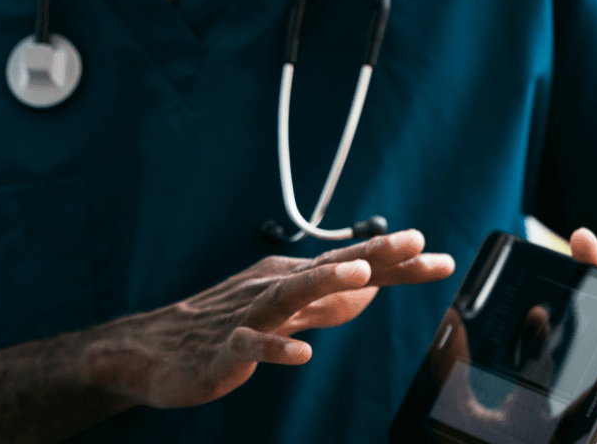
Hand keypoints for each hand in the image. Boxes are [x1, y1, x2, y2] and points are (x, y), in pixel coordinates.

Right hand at [85, 229, 454, 408]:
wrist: (156, 348)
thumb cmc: (227, 324)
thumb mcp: (287, 309)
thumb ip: (329, 302)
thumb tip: (373, 290)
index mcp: (293, 278)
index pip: (353, 266)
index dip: (396, 262)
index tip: (440, 258)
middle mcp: (276, 286)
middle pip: (331, 268)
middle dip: (376, 255)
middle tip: (416, 241)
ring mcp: (250, 314)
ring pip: (292, 293)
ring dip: (326, 283)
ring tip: (363, 276)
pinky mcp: (225, 347)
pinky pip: (252, 347)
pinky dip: (276, 349)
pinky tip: (301, 355)